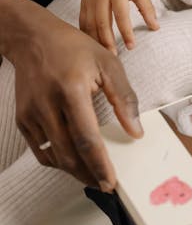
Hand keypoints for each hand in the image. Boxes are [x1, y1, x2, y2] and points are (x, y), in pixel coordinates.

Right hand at [8, 0, 143, 189]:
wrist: (34, 39)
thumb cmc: (74, 48)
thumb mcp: (108, 64)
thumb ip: (124, 98)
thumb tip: (135, 131)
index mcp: (71, 90)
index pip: (86, 138)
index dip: (99, 164)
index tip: (111, 182)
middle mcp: (48, 105)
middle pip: (68, 154)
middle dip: (89, 174)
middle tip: (106, 185)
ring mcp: (31, 114)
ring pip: (54, 157)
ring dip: (74, 171)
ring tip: (93, 176)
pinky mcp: (23, 120)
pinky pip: (41, 151)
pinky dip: (58, 161)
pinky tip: (73, 161)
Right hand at [80, 0, 157, 52]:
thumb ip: (147, 8)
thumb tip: (156, 28)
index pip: (121, 14)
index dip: (126, 32)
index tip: (131, 46)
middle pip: (102, 22)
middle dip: (107, 41)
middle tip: (114, 57)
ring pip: (89, 24)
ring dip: (96, 41)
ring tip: (104, 55)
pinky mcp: (83, 3)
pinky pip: (82, 22)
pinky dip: (86, 35)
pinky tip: (92, 46)